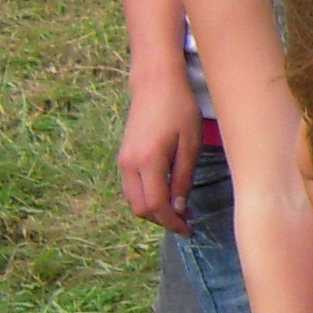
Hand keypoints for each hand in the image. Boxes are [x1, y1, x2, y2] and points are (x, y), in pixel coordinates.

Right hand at [118, 80, 199, 229]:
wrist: (155, 83)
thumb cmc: (179, 109)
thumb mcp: (190, 144)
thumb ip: (183, 178)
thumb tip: (179, 208)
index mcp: (148, 161)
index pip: (156, 206)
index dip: (172, 222)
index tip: (189, 228)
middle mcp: (129, 164)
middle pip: (140, 208)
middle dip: (162, 220)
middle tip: (186, 221)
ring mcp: (123, 160)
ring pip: (133, 200)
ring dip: (154, 210)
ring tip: (179, 209)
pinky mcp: (123, 156)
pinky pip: (131, 187)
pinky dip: (146, 197)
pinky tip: (167, 193)